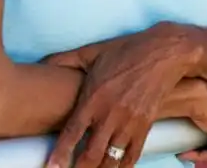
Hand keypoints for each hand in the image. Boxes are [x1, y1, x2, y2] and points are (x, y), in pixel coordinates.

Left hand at [44, 25, 193, 167]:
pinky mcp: (145, 124)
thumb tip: (41, 64)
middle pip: (91, 154)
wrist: (165, 52)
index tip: (52, 167)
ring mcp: (129, 122)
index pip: (71, 134)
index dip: (60, 154)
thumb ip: (65, 60)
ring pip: (111, 160)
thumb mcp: (92, 51)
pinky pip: (133, 155)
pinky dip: (123, 166)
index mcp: (93, 98)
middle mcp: (110, 114)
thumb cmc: (127, 50)